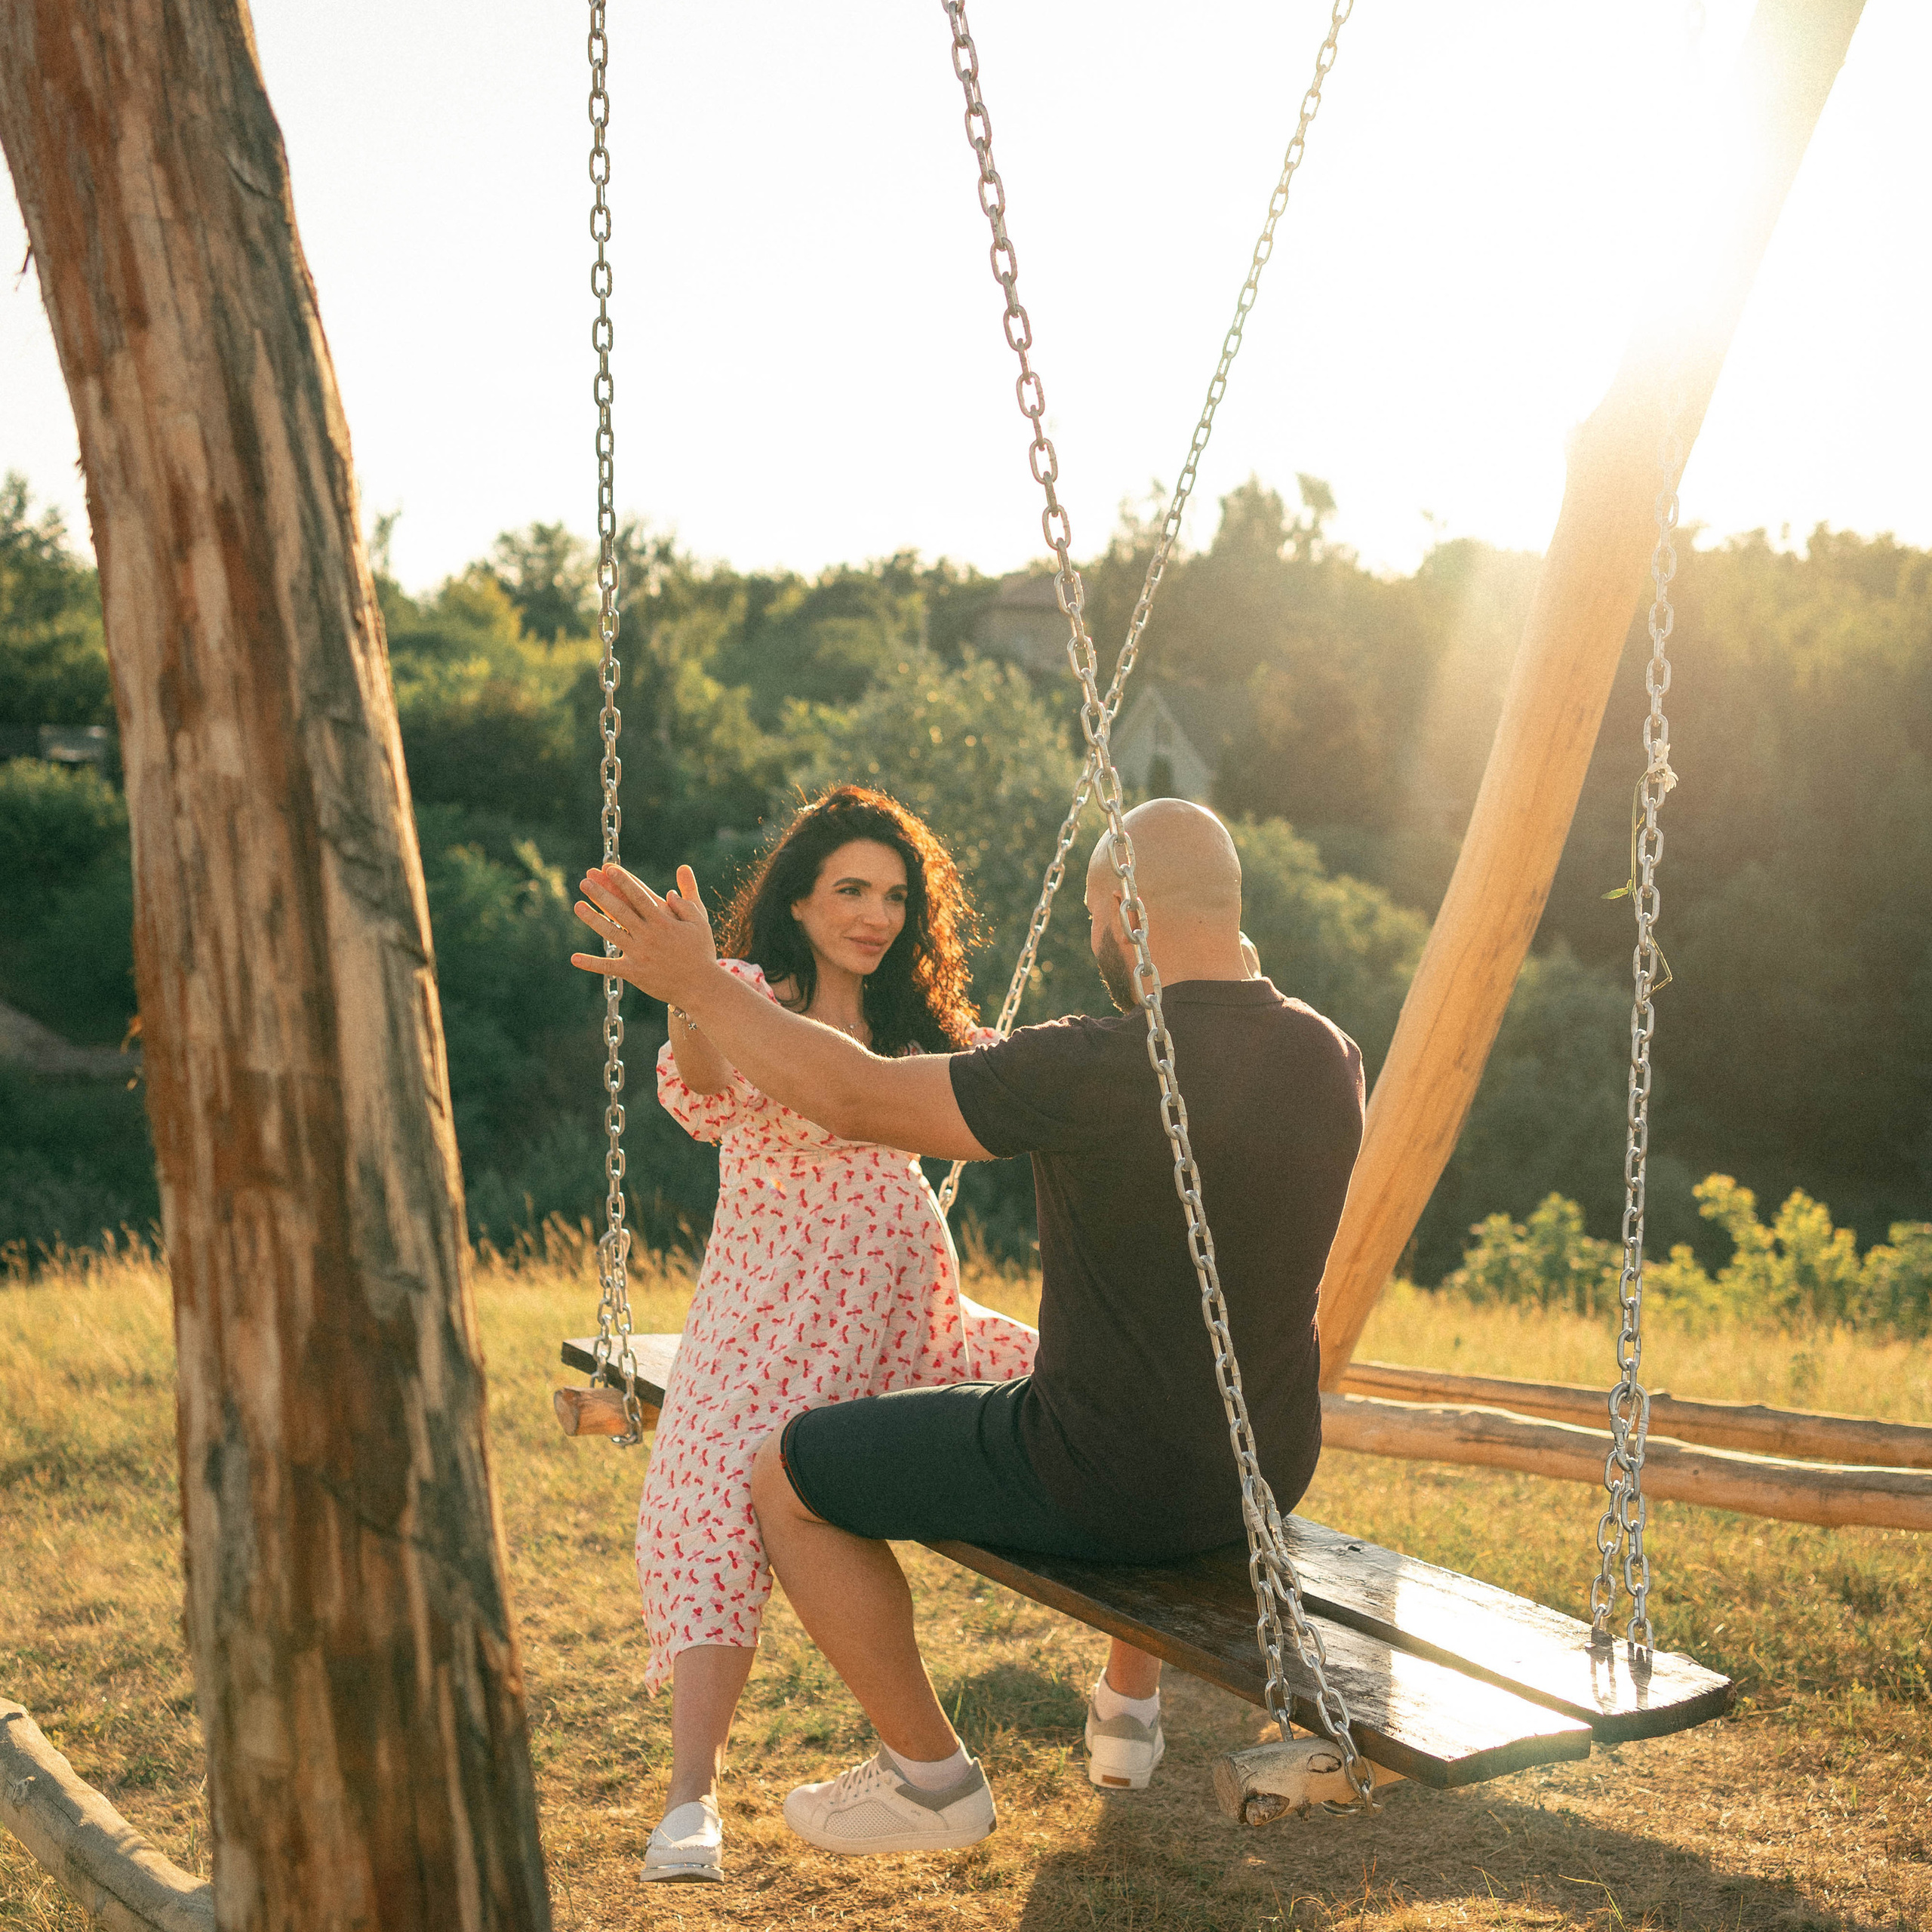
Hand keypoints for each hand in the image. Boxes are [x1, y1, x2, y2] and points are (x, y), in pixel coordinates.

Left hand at [571, 863, 717, 1006]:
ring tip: (577, 905)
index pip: (639, 895)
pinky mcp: (634, 973)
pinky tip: (574, 958)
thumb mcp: (700, 922)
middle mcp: (648, 935)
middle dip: (602, 893)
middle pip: (620, 910)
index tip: (609, 868)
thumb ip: (687, 900)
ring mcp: (640, 954)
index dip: (623, 881)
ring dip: (593, 919)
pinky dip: (592, 964)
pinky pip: (610, 967)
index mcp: (663, 921)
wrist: (701, 987)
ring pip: (611, 933)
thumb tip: (673, 885)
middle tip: (585, 880)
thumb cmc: (701, 952)